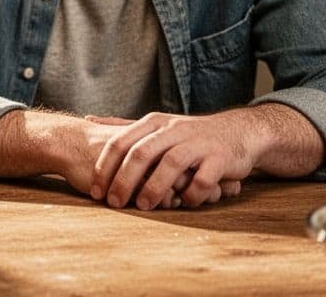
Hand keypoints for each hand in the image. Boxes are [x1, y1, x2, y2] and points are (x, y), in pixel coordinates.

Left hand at [85, 113, 250, 210]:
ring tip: (143, 207)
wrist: (238, 132)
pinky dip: (192, 194)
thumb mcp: (155, 125)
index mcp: (154, 123)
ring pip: (171, 164)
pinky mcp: (220, 158)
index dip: (105, 168)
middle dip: (124, 180)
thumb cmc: (188, 135)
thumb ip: (123, 125)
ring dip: (154, 188)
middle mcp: (173, 129)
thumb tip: (87, 120)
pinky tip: (184, 203)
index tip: (95, 191)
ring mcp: (198, 142)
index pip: (121, 142)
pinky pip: (203, 179)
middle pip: (141, 154)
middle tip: (113, 203)